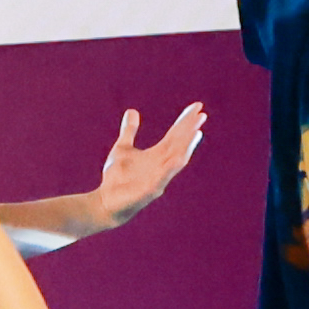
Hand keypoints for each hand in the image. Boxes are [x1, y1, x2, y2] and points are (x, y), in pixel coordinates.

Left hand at [84, 102, 205, 225]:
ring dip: (187, 147)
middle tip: (202, 115)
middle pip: (179, 144)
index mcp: (156, 154)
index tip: (197, 106)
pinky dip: (170, 168)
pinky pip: (162, 178)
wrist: (105, 202)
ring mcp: (158, 178)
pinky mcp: (150, 191)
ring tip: (196, 132)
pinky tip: (179, 158)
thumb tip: (132, 111)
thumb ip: (129, 131)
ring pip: (176, 160)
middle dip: (190, 130)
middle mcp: (161, 165)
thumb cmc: (116, 178)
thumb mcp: (122, 149)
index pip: (175, 134)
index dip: (186, 120)